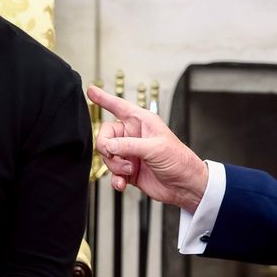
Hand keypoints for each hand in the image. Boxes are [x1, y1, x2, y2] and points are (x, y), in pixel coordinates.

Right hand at [86, 85, 208, 211]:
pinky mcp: (129, 171)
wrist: (185, 186)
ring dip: (115, 166)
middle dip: (107, 148)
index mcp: (142, 122)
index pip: (119, 106)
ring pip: (107, 156)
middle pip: (106, 135)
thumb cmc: (179, 160)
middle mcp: (134, 136)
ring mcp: (130, 154)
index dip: (104, 98)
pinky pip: (112, 173)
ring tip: (129, 171)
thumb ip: (129, 146)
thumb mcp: (155, 148)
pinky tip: (122, 183)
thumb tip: (110, 145)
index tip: (91, 90)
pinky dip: (115, 179)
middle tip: (114, 154)